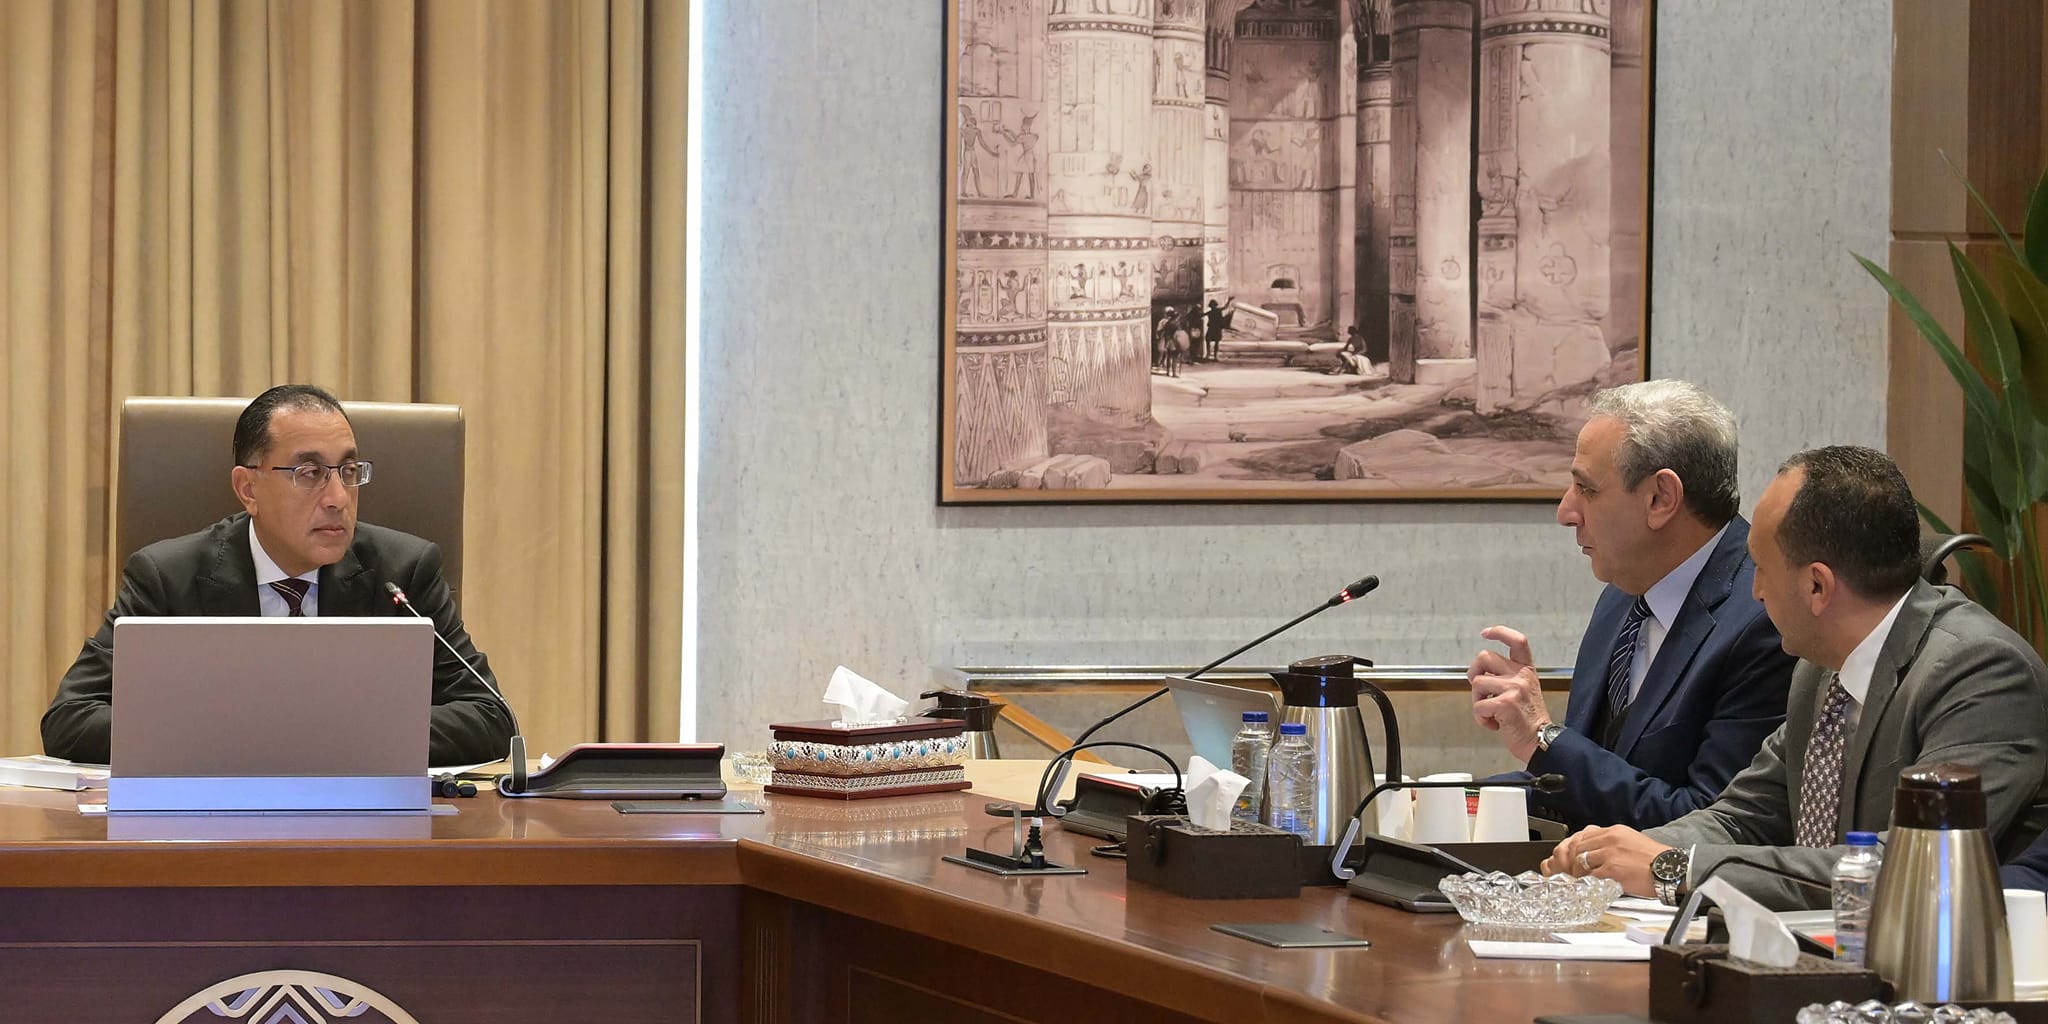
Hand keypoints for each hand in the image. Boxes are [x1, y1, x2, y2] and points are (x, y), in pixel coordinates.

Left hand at [1468, 626, 1551, 762]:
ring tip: (1490, 712)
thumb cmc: (1528, 719)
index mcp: (1527, 670)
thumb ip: (1506, 677)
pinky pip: (1478, 705)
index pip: (1517, 641)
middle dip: (1474, 672)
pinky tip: (1493, 724)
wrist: (1541, 741)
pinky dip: (1480, 718)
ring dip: (1477, 700)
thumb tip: (1481, 674)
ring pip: (1477, 682)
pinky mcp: (1505, 703)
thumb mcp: (1524, 690)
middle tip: (1481, 691)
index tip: (1486, 633)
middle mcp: (1521, 676)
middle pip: (1484, 656)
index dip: (1500, 632)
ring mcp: (1514, 688)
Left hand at [1541, 825, 1670, 896]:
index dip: (1576, 848)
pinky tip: (1590, 886)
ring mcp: (1610, 854)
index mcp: (1614, 831)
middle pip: (1578, 847)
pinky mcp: (1612, 869)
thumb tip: (1597, 850)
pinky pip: (1590, 876)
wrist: (1671, 870)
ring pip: (1581, 861)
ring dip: (1578, 872)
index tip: (1574, 857)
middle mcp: (1610, 839)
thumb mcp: (1632, 841)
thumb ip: (1613, 843)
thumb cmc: (1656, 860)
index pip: (1584, 835)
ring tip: (1582, 880)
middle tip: (1573, 871)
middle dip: (1573, 860)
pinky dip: (1587, 882)